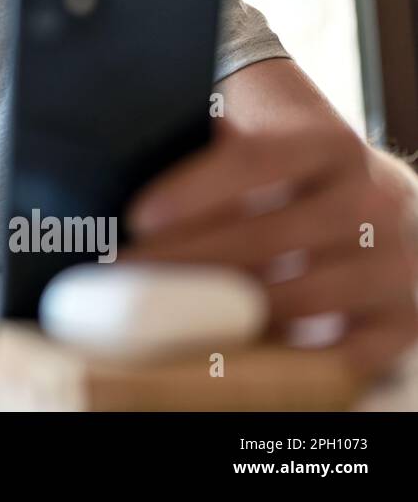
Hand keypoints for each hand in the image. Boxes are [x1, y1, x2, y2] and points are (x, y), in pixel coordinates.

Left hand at [120, 120, 417, 381]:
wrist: (370, 205)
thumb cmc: (287, 177)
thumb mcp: (257, 144)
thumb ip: (207, 152)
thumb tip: (114, 166)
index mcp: (326, 143)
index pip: (253, 161)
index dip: (194, 190)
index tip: (138, 216)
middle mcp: (371, 199)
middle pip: (266, 237)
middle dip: (185, 261)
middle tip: (123, 276)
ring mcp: (393, 263)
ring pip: (296, 299)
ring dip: (220, 315)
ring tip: (158, 318)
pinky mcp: (400, 321)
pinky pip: (340, 356)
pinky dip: (280, 360)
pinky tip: (223, 353)